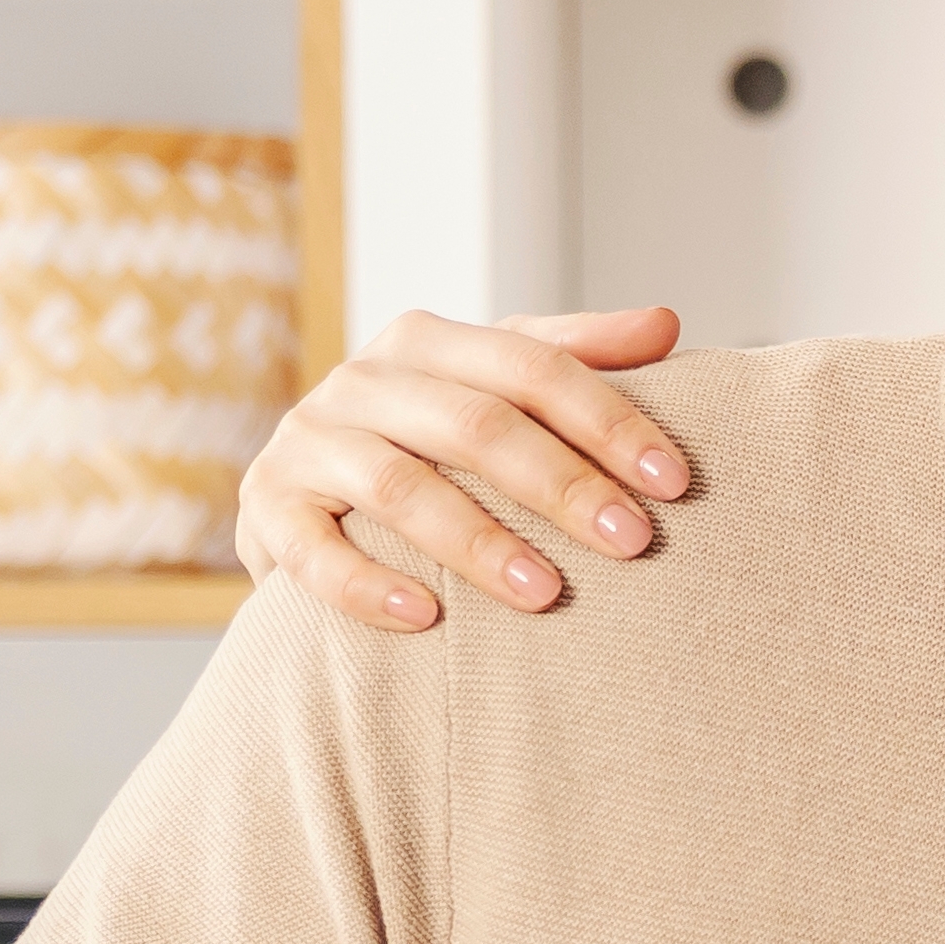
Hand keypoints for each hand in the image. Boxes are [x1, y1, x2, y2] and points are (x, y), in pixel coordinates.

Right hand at [237, 307, 693, 628]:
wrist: (311, 497)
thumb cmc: (429, 442)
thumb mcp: (497, 388)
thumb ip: (575, 357)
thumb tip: (667, 324)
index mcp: (429, 341)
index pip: (532, 366)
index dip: (608, 420)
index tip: (676, 482)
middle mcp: (364, 379)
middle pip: (474, 425)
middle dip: (560, 484)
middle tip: (632, 541)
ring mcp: (309, 441)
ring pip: (398, 487)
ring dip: (476, 543)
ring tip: (546, 593)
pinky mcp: (268, 506)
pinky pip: (313, 550)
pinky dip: (367, 586)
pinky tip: (427, 619)